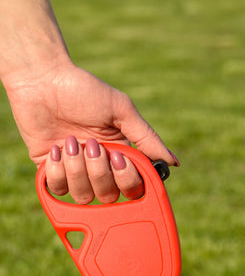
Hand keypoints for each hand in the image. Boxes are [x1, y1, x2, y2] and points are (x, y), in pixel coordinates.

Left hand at [6, 60, 178, 202]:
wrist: (41, 79)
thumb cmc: (83, 90)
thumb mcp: (122, 110)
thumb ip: (147, 139)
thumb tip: (173, 162)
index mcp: (122, 156)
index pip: (134, 188)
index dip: (127, 179)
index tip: (117, 156)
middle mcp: (101, 169)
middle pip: (110, 196)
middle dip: (99, 172)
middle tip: (90, 144)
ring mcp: (76, 172)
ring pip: (84, 196)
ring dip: (77, 170)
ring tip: (69, 142)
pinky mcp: (51, 171)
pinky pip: (59, 189)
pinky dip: (57, 169)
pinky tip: (55, 147)